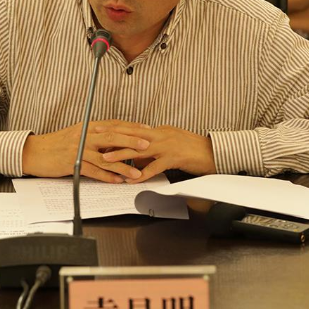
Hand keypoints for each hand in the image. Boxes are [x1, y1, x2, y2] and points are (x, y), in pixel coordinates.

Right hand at [21, 120, 151, 183]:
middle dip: (132, 140)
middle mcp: (85, 135)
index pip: (114, 124)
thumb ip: (95, 137)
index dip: (131, 127)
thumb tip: (115, 142)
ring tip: (136, 172)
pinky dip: (106, 176)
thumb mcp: (78, 135)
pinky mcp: (72, 163)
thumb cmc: (56, 145)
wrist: (34, 152)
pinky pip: (93, 170)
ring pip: (105, 156)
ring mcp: (78, 149)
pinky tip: (117, 181)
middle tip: (147, 145)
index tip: (147, 130)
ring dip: (122, 165)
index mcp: (88, 127)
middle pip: (112, 136)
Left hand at [95, 123, 215, 183]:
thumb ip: (152, 151)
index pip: (132, 129)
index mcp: (159, 131)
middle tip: (94, 137)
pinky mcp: (175, 157)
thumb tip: (136, 159)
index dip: (115, 129)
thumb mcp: (169, 147)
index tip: (99, 128)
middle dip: (112, 137)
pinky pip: (155, 166)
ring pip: (139, 149)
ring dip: (121, 155)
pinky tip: (132, 179)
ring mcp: (167, 145)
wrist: (214, 152)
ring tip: (106, 159)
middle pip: (131, 135)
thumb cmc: (193, 150)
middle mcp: (161, 135)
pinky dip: (142, 173)